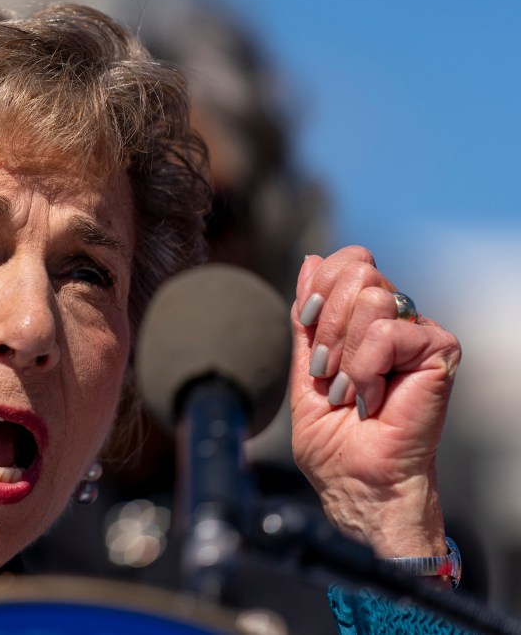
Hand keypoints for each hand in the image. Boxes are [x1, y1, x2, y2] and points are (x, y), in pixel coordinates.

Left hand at [290, 246, 460, 558]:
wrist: (357, 482)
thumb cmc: (333, 441)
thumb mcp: (304, 369)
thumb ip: (307, 318)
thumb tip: (310, 261)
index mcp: (363, 319)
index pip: (345, 262)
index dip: (318, 290)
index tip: (310, 333)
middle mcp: (395, 319)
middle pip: (357, 271)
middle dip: (328, 326)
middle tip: (330, 374)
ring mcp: (419, 333)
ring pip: (372, 298)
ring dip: (346, 355)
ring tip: (351, 392)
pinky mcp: (439, 350)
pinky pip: (388, 331)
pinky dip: (367, 368)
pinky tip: (373, 397)